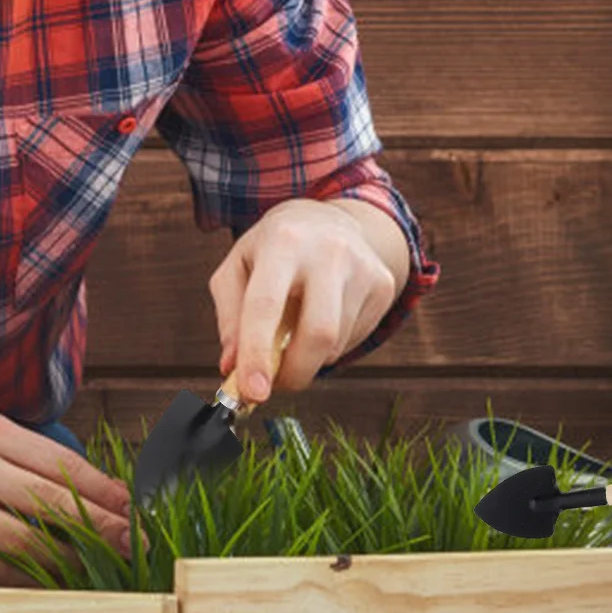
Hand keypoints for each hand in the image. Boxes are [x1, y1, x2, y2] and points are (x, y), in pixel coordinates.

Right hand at [0, 409, 133, 583]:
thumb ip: (33, 458)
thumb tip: (104, 491)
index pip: (60, 463)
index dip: (104, 490)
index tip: (135, 509)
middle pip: (49, 501)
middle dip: (100, 526)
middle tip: (132, 543)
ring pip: (22, 540)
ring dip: (67, 559)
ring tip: (96, 567)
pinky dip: (25, 578)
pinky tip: (49, 581)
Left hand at [211, 198, 398, 404]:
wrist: (327, 220)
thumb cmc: (274, 249)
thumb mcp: (237, 268)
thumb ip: (229, 318)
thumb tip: (233, 367)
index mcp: (283, 241)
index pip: (267, 305)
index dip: (258, 354)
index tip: (253, 392)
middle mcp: (328, 250)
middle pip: (318, 333)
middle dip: (294, 372)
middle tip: (274, 384)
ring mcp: (362, 266)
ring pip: (336, 343)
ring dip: (309, 358)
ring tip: (295, 333)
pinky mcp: (382, 284)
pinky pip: (355, 339)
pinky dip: (330, 346)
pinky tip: (321, 318)